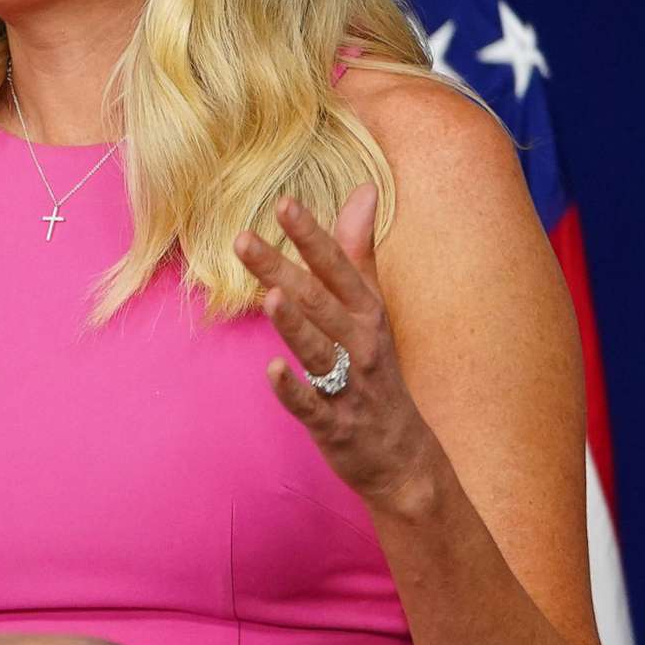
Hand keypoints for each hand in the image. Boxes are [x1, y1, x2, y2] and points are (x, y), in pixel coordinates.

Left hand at [234, 182, 443, 511]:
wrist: (402, 454)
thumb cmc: (376, 369)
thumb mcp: (371, 307)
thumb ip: (357, 251)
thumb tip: (362, 190)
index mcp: (367, 313)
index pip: (339, 267)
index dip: (312, 236)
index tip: (284, 203)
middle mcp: (361, 344)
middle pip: (319, 302)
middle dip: (282, 269)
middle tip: (241, 238)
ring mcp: (349, 386)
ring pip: (319, 351)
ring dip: (296, 325)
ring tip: (270, 296)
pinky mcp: (336, 425)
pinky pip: (313, 407)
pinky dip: (294, 390)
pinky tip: (273, 371)